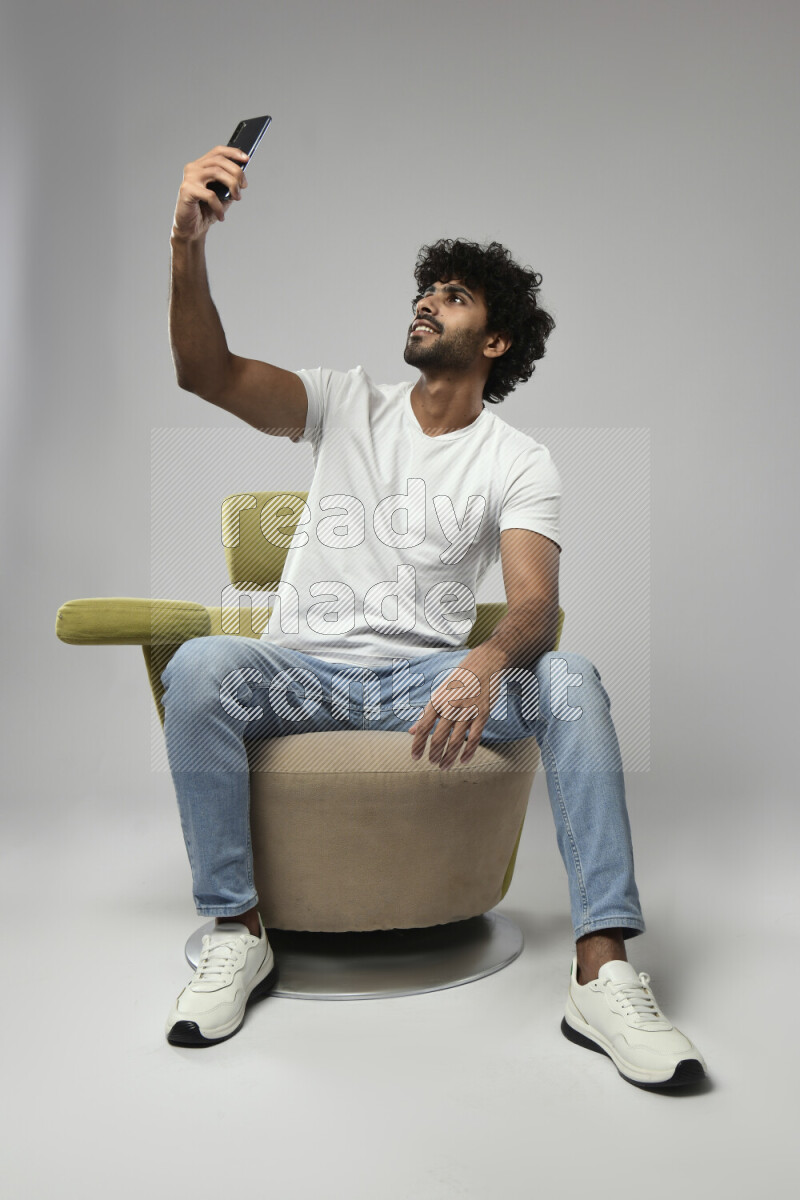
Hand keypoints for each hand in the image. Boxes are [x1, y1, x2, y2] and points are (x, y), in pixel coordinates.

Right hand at [171, 145, 249, 241]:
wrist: (191, 229)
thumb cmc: (206, 211)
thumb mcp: (223, 195)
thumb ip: (230, 183)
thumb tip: (242, 176)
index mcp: (201, 166)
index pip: (217, 151)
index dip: (233, 152)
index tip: (247, 159)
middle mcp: (193, 168)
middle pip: (219, 161)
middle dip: (236, 172)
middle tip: (244, 186)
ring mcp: (189, 178)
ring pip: (216, 172)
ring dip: (232, 184)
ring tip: (236, 197)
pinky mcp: (187, 190)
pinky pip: (210, 195)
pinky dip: (219, 207)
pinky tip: (221, 216)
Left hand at [408, 646, 506, 769]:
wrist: (484, 664)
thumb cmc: (459, 680)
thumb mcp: (439, 693)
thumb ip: (426, 714)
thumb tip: (411, 731)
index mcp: (437, 700)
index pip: (424, 727)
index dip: (418, 744)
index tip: (415, 757)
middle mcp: (451, 706)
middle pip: (439, 736)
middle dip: (434, 753)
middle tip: (432, 764)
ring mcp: (468, 710)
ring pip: (457, 740)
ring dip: (449, 756)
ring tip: (445, 766)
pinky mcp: (482, 713)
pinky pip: (475, 737)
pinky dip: (469, 751)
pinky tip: (463, 760)